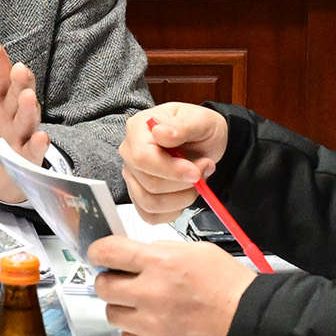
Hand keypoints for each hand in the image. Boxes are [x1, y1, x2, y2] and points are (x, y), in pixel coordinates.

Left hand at [0, 39, 50, 203]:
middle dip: (20, 81)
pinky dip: (39, 144)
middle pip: (17, 92)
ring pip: (27, 117)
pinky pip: (35, 150)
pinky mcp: (27, 156)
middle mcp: (10, 112)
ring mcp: (20, 133)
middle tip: (17, 69)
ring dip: (29, 108)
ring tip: (27, 98)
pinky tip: (40, 137)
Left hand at [86, 235, 252, 335]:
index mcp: (160, 264)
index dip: (98, 251)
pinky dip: (135, 334)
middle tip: (124, 284)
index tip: (100, 255)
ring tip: (145, 308)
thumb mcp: (200, 253)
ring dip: (123, 309)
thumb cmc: (231, 289)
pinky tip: (154, 328)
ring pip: (112, 315)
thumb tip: (142, 254)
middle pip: (103, 286)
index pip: (109, 251)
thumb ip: (164, 251)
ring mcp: (148, 325)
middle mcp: (148, 293)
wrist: (249, 327)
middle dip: (110, 282)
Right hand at [119, 104, 228, 218]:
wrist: (205, 142)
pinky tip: (184, 196)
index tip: (195, 172)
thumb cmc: (200, 129)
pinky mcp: (139, 195)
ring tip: (197, 182)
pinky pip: (150, 215)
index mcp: (138, 129)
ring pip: (150, 203)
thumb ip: (183, 126)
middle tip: (203, 171)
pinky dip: (173, 211)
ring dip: (181, 198)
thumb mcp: (201, 120)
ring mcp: (133, 176)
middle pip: (149, 184)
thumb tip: (162, 134)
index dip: (171, 170)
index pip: (142, 158)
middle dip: (182, 184)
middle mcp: (129, 154)